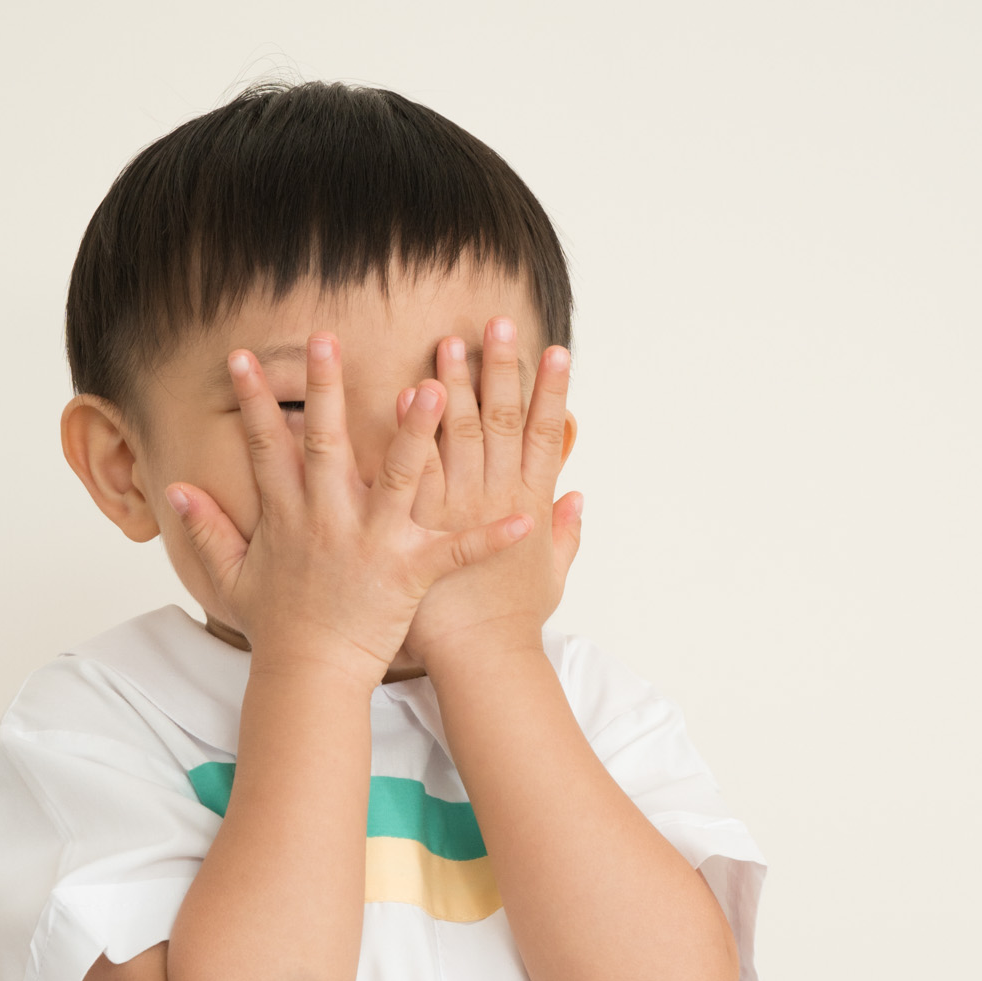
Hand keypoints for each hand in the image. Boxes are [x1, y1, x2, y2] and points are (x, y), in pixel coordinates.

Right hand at [165, 335, 533, 691]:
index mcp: (290, 516)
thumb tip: (173, 489)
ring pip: (398, 478)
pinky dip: (489, 536)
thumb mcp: (233, 577)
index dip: (253, 400)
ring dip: (416, 433)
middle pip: (328, 444)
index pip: (267, 447)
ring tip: (434, 389)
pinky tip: (522, 516)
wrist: (310, 676)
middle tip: (329, 338)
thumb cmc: (277, 627)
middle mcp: (330, 520)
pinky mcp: (409, 573)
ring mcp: (372, 544)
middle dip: (328, 390)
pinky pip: (455, 549)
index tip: (242, 356)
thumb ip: (205, 529)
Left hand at [393, 317, 582, 673]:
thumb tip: (578, 500)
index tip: (556, 350)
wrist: (479, 658)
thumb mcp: (551, 575)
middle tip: (497, 322)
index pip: (548, 434)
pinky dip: (410, 432)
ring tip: (449, 342)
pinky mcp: (421, 525)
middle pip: (503, 420)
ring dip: (455, 385)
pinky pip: (414, 468)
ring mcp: (459, 508)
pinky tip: (402, 396)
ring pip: (458, 434)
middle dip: (502, 368)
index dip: (554, 390)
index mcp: (531, 504)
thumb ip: (566, 533)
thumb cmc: (512, 622)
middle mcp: (498, 498)